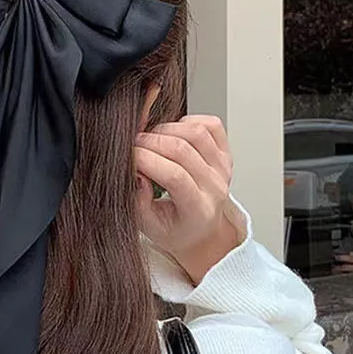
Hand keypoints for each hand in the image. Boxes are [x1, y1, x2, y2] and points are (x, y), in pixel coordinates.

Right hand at [135, 115, 239, 283]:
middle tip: (132, 146)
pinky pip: (211, 125)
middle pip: (182, 150)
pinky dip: (187, 122)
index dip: (146, 159)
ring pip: (196, 132)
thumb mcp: (149, 227)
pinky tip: (172, 134)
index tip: (127, 156)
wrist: (201, 230)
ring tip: (150, 140)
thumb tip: (136, 173)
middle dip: (149, 141)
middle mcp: (215, 186)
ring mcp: (223, 167)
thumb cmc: (174, 230)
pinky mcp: (225, 153)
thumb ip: (139, 203)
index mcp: (199, 208)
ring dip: (166, 130)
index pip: (175, 176)